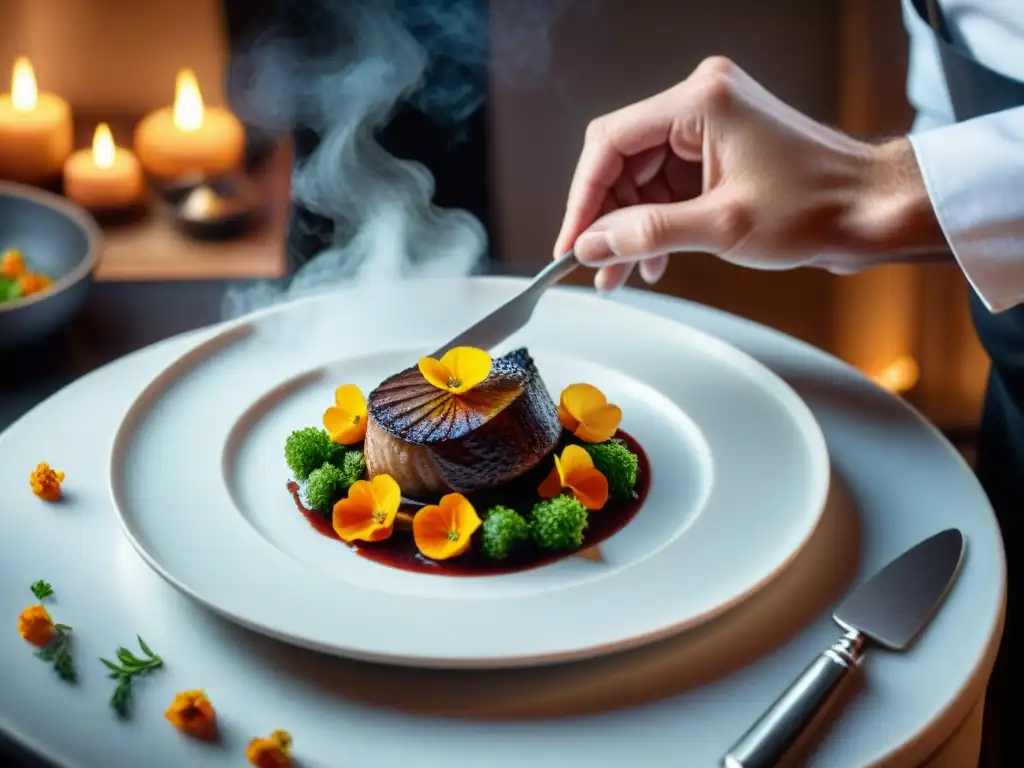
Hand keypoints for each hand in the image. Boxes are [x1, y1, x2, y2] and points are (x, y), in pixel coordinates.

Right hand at [554, 57, 948, 289]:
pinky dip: (657, 222)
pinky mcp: (720, 150)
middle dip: (607, 218)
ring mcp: (712, 126)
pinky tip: (651, 259)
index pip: (611, 142)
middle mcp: (703, 103)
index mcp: (701, 102)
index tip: (569, 242)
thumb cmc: (818, 206)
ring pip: (643, 178)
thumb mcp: (721, 226)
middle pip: (623, 160)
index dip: (582, 198)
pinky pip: (669, 185)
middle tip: (594, 265)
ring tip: (619, 273)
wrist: (873, 211)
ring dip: (630, 227)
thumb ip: (646, 233)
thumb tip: (590, 243)